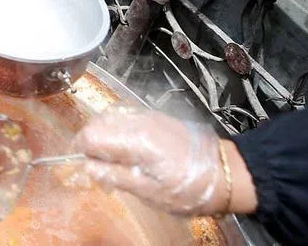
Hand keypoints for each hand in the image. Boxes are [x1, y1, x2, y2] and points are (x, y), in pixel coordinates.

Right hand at [72, 109, 245, 215]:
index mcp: (134, 139)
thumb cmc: (188, 188)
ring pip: (108, 117)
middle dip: (91, 144)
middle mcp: (137, 121)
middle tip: (101, 169)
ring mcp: (147, 115)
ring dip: (104, 136)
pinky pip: (125, 117)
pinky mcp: (155, 116)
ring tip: (115, 160)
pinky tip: (129, 149)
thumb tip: (86, 167)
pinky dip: (118, 130)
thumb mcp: (149, 191)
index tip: (87, 168)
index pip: (89, 136)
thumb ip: (114, 176)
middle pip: (96, 123)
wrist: (226, 172)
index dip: (81, 152)